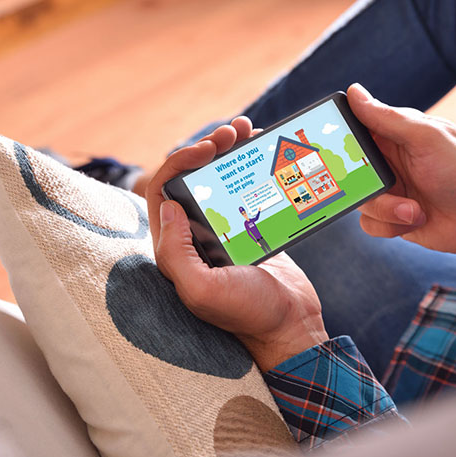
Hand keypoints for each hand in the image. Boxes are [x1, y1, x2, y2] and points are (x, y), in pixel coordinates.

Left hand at [146, 119, 326, 370]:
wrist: (291, 327)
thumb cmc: (248, 314)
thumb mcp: (203, 291)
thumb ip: (176, 253)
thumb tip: (168, 206)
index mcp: (176, 248)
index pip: (164, 191)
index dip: (180, 161)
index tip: (209, 148)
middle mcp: (196, 236)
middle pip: (192, 178)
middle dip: (207, 147)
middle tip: (231, 131)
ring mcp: (226, 230)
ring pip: (219, 179)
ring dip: (229, 151)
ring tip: (246, 130)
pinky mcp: (253, 229)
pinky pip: (247, 190)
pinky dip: (251, 167)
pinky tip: (262, 150)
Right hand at [350, 84, 455, 266]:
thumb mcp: (425, 137)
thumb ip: (387, 118)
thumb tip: (354, 92)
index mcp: (394, 134)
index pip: (354, 128)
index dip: (338, 137)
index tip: (329, 147)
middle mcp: (389, 161)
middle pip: (349, 170)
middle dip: (360, 182)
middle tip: (379, 185)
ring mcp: (391, 190)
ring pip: (359, 200)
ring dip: (385, 208)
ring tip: (414, 209)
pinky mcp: (394, 218)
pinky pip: (370, 223)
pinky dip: (390, 225)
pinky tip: (415, 219)